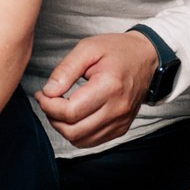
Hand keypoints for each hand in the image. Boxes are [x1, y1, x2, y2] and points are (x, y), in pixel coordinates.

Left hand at [33, 32, 159, 148]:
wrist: (147, 58)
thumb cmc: (117, 50)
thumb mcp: (88, 48)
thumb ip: (66, 69)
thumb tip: (49, 91)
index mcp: (109, 87)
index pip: (70, 112)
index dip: (48, 105)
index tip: (43, 94)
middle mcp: (117, 109)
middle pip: (73, 130)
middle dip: (53, 117)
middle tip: (49, 101)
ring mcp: (121, 122)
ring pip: (80, 140)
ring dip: (63, 127)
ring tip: (60, 108)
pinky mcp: (121, 128)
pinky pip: (91, 141)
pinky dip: (77, 133)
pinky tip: (74, 116)